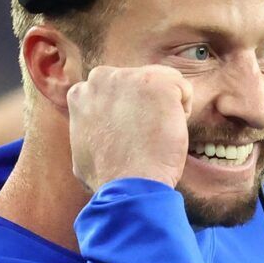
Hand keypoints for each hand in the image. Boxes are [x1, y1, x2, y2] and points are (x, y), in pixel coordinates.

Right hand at [68, 66, 190, 191]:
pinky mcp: (157, 82)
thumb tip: (93, 133)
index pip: (113, 91)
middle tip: (145, 136)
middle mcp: (101, 78)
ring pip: (160, 84)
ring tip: (156, 138)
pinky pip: (182, 90)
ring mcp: (129, 77)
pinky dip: (182, 113)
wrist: (128, 185)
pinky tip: (169, 134)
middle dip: (144, 105)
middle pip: (136, 83)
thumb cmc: (108, 177)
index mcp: (81, 93)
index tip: (130, 134)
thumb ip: (88, 129)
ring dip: (163, 109)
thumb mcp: (82, 150)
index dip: (126, 113)